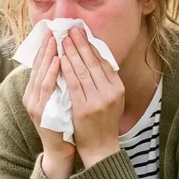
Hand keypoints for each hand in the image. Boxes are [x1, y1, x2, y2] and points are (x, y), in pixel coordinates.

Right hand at [22, 30, 76, 178]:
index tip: (53, 31)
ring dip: (48, 56)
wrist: (60, 151)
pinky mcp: (39, 112)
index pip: (39, 64)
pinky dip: (51, 73)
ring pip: (41, 74)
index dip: (45, 47)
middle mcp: (31, 96)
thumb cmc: (65, 124)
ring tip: (56, 40)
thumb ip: (62, 83)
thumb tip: (71, 62)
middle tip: (54, 29)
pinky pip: (47, 88)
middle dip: (46, 47)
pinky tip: (58, 61)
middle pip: (38, 66)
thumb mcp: (62, 100)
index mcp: (35, 92)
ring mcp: (34, 104)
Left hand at [61, 27, 124, 166]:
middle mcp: (110, 93)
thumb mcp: (112, 100)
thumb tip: (94, 57)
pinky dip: (66, 70)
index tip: (82, 33)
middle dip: (80, 44)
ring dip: (71, 53)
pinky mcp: (84, 108)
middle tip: (71, 29)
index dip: (92, 46)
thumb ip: (106, 81)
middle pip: (93, 62)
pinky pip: (73, 84)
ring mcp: (98, 101)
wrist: (100, 148)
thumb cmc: (104, 122)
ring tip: (63, 39)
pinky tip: (60, 59)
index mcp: (118, 88)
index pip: (103, 62)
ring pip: (82, 71)